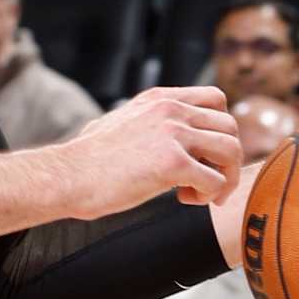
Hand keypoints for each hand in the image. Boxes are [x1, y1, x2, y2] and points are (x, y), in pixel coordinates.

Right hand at [59, 85, 240, 216]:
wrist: (67, 177)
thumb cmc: (89, 160)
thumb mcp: (123, 122)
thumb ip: (150, 121)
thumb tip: (164, 138)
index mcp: (160, 98)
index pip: (216, 99)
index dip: (219, 130)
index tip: (205, 154)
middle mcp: (170, 109)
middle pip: (230, 127)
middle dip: (226, 159)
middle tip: (207, 181)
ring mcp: (172, 133)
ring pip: (232, 151)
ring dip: (224, 178)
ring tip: (199, 193)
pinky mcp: (172, 163)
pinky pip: (216, 181)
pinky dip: (209, 196)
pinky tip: (185, 200)